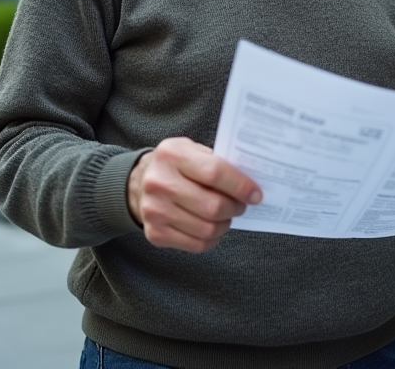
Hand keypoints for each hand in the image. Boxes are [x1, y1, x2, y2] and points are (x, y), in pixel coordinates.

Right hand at [127, 137, 261, 252]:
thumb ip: (218, 162)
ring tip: (226, 215)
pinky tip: (211, 227)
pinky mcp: (155, 233)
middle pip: (212, 206)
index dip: (240, 186)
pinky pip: (197, 244)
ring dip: (225, 224)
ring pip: (207, 229)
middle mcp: (159, 182)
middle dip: (235, 208)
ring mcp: (155, 211)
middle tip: (241, 205)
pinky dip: (212, 238)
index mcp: (172, 155)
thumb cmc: (175, 166)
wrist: (138, 184)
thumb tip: (250, 183)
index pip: (214, 172)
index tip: (256, 194)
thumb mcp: (192, 150)